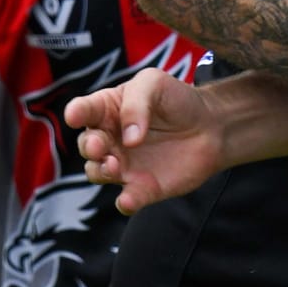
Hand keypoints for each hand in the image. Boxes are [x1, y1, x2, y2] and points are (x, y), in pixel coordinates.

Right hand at [68, 67, 225, 211]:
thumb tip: (129, 139)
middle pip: (87, 145)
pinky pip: (127, 200)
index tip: (75, 116)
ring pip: (97, 173)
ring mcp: (124, 165)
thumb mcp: (154, 84)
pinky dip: (125, 202)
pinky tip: (128, 199)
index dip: (76, 113)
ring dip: (100, 171)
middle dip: (89, 146)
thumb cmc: (177, 100)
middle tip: (101, 146)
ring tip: (114, 165)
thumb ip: (137, 103)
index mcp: (107, 109)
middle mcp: (110, 139)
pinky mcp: (142, 187)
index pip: (83, 111)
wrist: (212, 126)